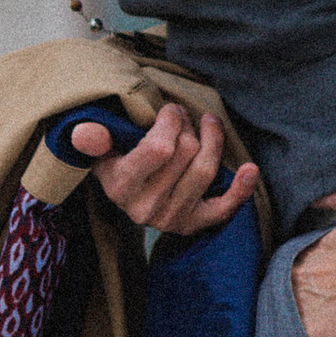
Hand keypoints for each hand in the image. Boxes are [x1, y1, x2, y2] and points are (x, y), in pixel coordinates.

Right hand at [64, 102, 260, 242]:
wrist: (126, 196)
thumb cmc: (115, 162)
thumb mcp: (98, 150)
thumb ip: (92, 140)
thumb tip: (86, 133)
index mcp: (120, 187)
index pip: (160, 149)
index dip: (171, 122)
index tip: (170, 111)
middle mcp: (145, 209)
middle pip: (186, 154)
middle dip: (189, 126)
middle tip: (184, 116)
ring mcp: (171, 220)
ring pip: (206, 171)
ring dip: (213, 140)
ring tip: (208, 124)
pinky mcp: (193, 225)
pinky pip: (223, 209)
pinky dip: (241, 189)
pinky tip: (250, 168)